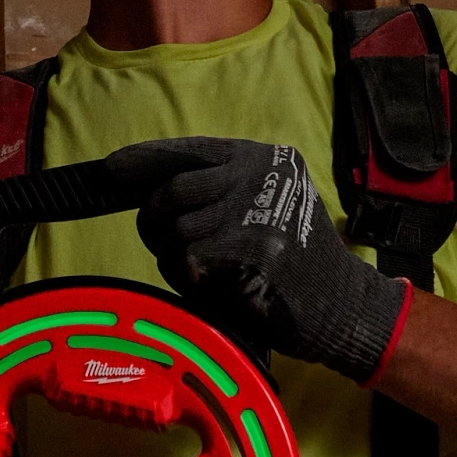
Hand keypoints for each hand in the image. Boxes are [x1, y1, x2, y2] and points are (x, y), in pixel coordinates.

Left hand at [129, 137, 405, 383]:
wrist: (346, 306)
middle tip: (163, 244)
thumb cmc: (300, 262)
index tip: (111, 170)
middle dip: (155, 222)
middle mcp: (258, 177)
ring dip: (176, 260)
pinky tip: (216, 289)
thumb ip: (221, 190)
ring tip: (205, 274)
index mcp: (263, 159)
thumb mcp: (269, 203)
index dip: (144, 160)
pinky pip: (187, 264)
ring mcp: (254, 214)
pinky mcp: (248, 253)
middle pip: (172, 191)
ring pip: (175, 232)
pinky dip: (190, 282)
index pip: (190, 150)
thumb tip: (152, 189)